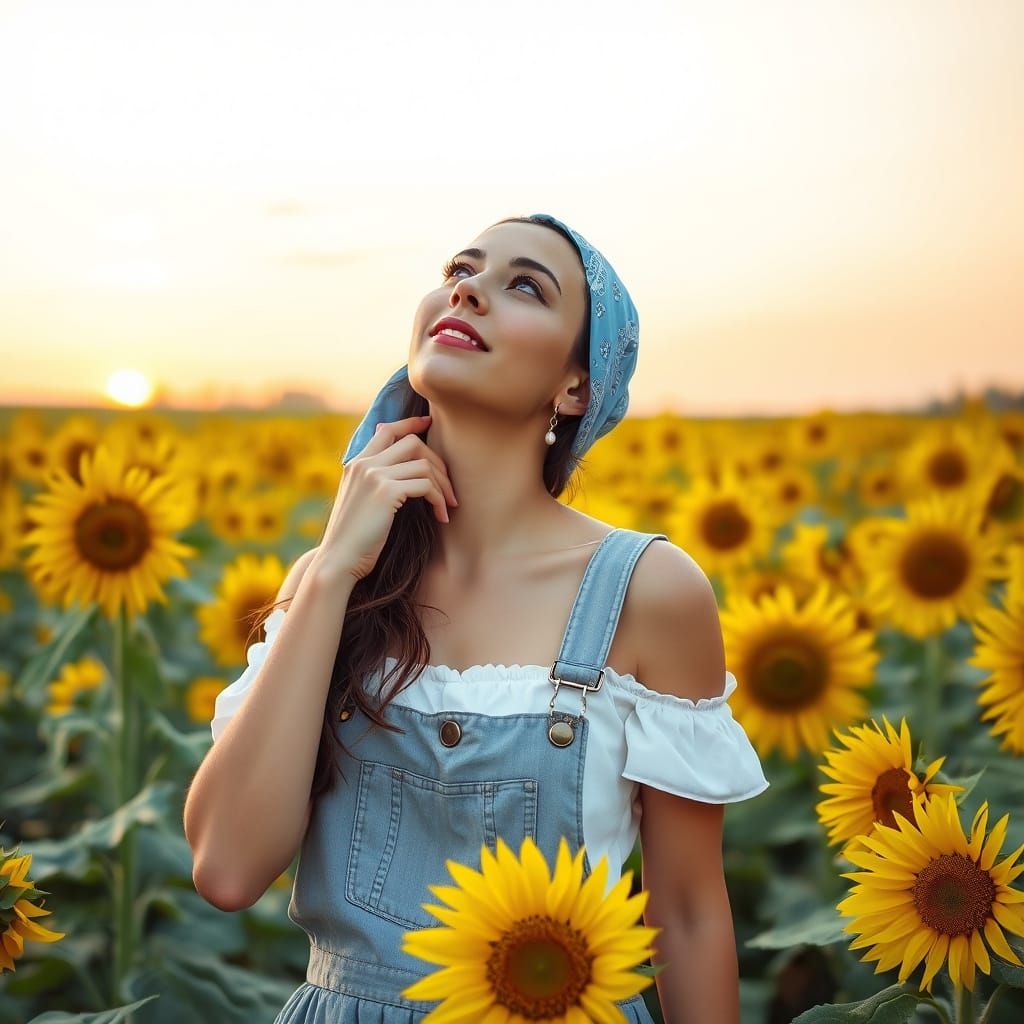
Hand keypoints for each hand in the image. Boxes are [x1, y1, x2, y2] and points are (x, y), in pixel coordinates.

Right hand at [317, 414, 457, 582]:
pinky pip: (426, 485)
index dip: (411, 423)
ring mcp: (374, 475)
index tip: (429, 423)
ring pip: (424, 464)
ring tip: (447, 506)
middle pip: (412, 442)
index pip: (387, 429)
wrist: (338, 560)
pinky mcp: (386, 492)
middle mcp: (364, 464)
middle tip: (448, 487)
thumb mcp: (360, 502)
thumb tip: (403, 473)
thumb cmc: (354, 538)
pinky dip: (439, 500)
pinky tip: (441, 517)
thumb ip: (375, 482)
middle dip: (438, 462)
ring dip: (443, 486)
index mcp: (357, 463)